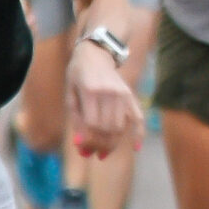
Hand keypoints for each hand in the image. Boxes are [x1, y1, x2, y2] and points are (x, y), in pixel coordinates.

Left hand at [66, 41, 144, 160]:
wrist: (96, 54)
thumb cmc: (78, 75)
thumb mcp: (70, 95)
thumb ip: (76, 119)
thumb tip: (80, 143)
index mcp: (91, 91)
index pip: (93, 124)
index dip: (87, 140)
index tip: (82, 148)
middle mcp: (110, 93)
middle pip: (107, 129)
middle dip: (99, 145)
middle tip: (91, 153)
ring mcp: (123, 94)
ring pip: (120, 128)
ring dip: (111, 143)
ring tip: (102, 152)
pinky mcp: (131, 96)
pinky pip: (138, 118)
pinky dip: (139, 134)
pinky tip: (136, 148)